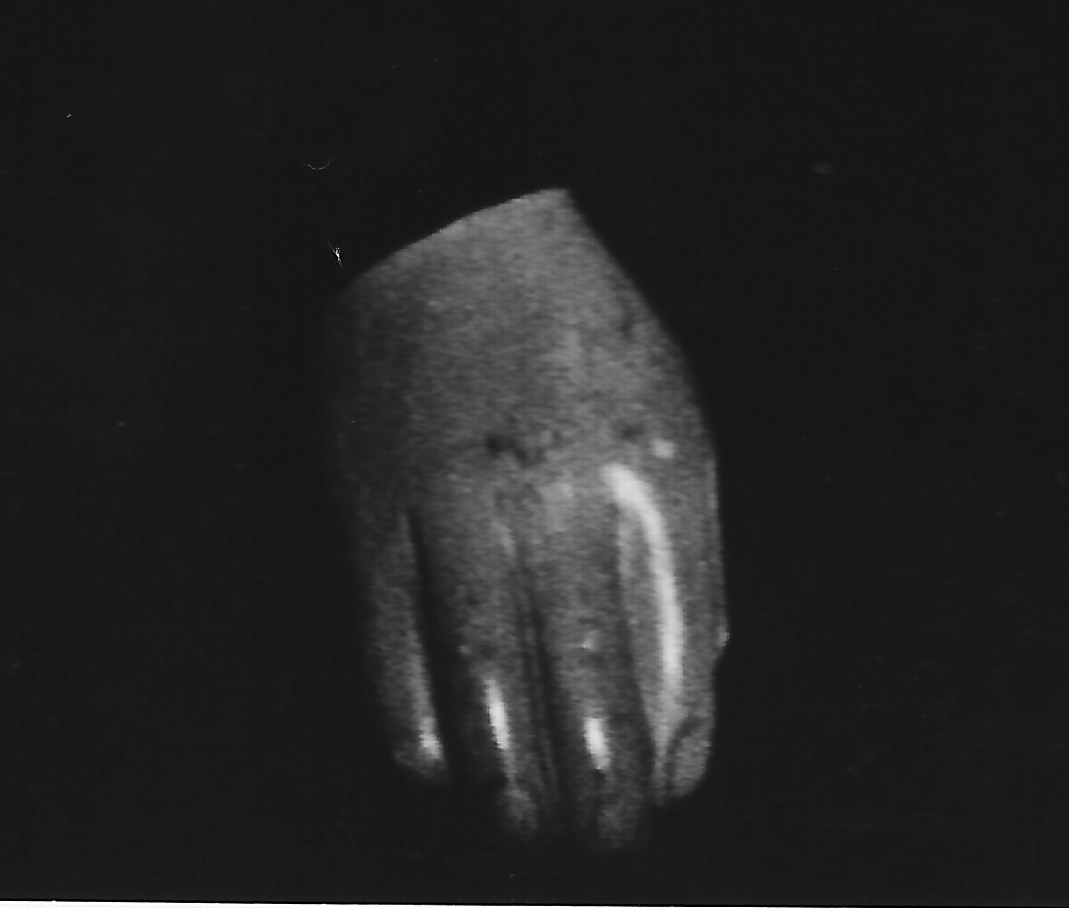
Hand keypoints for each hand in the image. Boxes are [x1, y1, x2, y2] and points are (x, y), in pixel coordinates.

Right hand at [321, 185, 725, 847]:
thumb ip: (688, 541)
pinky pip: (396, 669)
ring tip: (530, 827)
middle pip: (586, 685)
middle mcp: (560, 498)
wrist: (450, 232)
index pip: (676, 643)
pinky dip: (424, 737)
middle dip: (601, 788)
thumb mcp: (672, 407)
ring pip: (487, 695)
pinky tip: (448, 765)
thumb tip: (693, 677)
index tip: (673, 783)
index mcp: (651, 465)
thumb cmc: (578, 329)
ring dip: (513, 786)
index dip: (676, 736)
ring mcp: (459, 517)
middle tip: (607, 836)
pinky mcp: (375, 528)